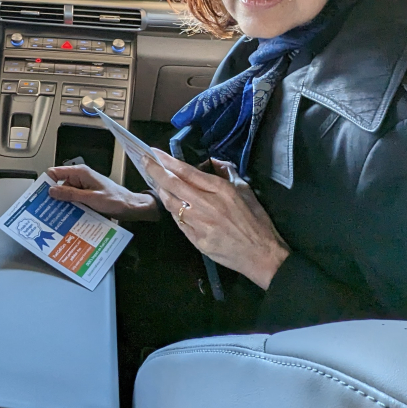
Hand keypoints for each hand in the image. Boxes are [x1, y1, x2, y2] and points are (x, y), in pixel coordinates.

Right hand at [45, 163, 160, 220]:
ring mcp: (82, 187)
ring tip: (56, 216)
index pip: (55, 172)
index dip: (46, 183)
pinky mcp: (85, 195)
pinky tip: (68, 216)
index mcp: (80, 173)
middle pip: (58, 185)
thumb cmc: (116, 200)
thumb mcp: (91, 198)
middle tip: (46, 210)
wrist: (130, 207)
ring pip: (65, 194)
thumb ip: (71, 194)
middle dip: (53, 196)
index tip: (39, 195)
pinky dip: (70, 207)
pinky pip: (73, 200)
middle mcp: (80, 178)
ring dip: (62, 204)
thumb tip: (52, 191)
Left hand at [147, 148, 290, 289]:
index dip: (169, 161)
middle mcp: (207, 205)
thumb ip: (228, 173)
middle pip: (173, 185)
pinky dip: (172, 210)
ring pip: (171, 203)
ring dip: (160, 190)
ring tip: (155, 182)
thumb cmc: (256, 221)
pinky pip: (178, 222)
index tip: (156, 153)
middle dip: (155, 171)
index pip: (187, 172)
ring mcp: (199, 224)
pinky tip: (170, 204)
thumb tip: (213, 161)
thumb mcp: (246, 190)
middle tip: (145, 161)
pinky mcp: (196, 240)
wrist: (261, 255)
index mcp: (220, 190)